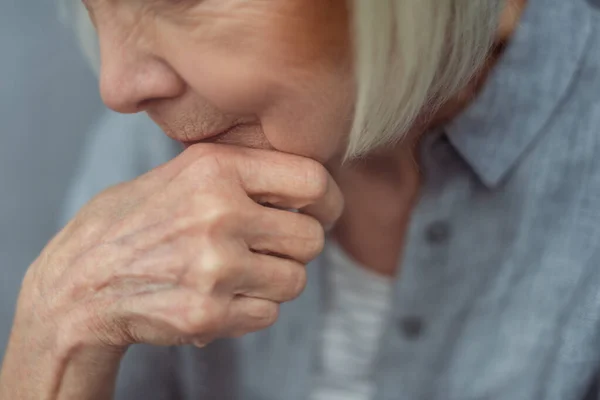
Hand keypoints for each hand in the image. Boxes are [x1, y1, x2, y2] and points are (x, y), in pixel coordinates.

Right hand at [19, 144, 342, 352]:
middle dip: (298, 246)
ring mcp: (214, 268)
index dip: (327, 200)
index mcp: (214, 169)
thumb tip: (310, 184)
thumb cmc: (132, 223)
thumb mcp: (179, 173)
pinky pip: (268, 314)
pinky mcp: (207, 314)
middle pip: (311, 238)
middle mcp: (218, 214)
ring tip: (238, 272)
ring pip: (295, 280)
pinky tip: (221, 296)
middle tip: (272, 247)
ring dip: (275, 280)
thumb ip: (242, 173)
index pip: (312, 180)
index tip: (321, 212)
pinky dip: (253, 309)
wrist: (79, 284)